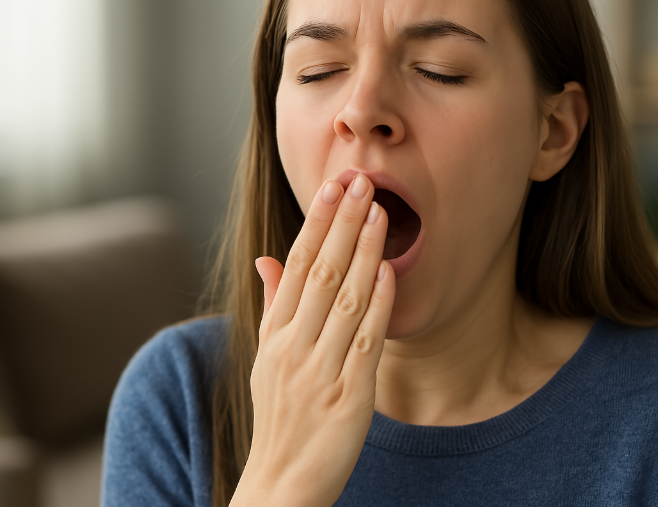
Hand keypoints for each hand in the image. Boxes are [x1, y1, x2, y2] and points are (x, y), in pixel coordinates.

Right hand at [230, 175, 394, 506]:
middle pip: (319, 272)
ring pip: (344, 298)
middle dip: (343, 223)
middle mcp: (292, 347)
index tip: (333, 187)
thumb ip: (273, 305)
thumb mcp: (267, 359)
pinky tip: (389, 271)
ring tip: (381, 211)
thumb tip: (267, 257)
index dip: (316, 223)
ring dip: (364, 251)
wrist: (280, 484)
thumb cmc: (280, 416)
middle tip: (362, 181)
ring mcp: (319, 371)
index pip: (295, 265)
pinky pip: (365, 340)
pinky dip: (377, 303)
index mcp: (274, 335)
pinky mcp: (348, 396)